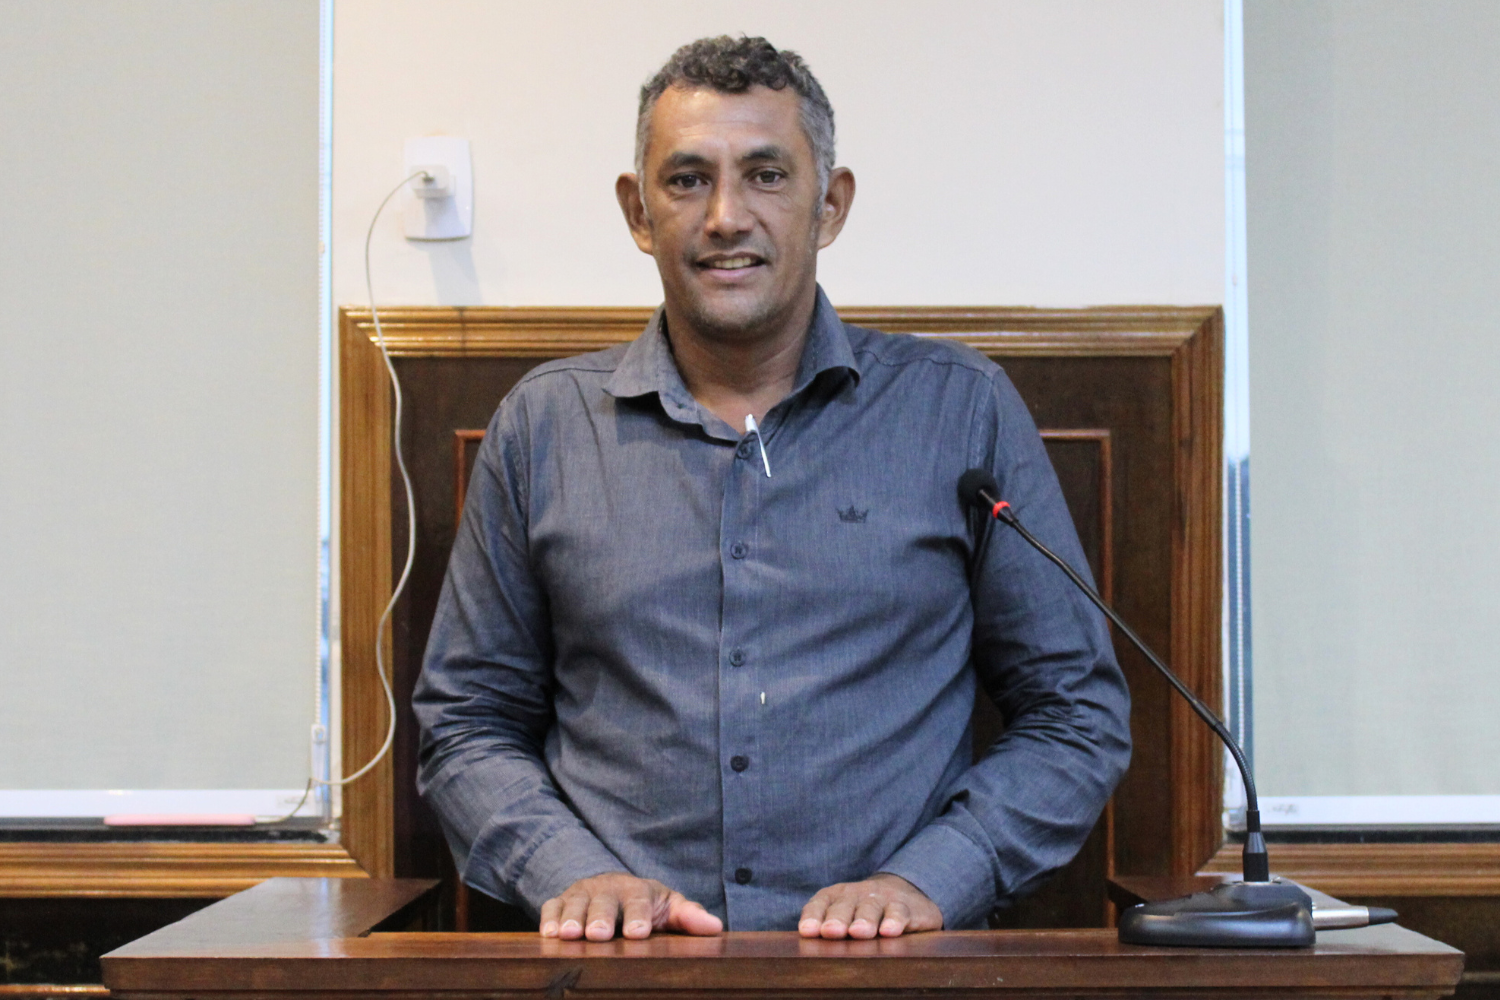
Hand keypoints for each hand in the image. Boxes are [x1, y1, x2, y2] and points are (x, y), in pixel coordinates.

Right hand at [539, 873, 722, 940]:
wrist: (614, 888)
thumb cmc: (646, 904)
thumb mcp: (669, 907)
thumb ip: (689, 916)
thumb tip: (715, 927)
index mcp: (637, 890)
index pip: (638, 901)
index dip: (638, 916)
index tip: (637, 934)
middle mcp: (607, 889)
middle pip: (602, 901)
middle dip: (599, 917)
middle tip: (597, 934)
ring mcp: (582, 894)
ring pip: (574, 904)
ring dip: (570, 919)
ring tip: (568, 936)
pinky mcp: (561, 901)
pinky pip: (551, 905)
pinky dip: (548, 917)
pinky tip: (547, 934)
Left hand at [799, 873, 943, 938]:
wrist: (905, 891)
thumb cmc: (864, 911)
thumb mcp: (845, 916)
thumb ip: (827, 929)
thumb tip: (807, 948)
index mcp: (836, 896)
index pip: (820, 903)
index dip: (813, 916)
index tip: (808, 931)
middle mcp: (857, 894)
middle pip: (844, 905)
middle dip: (837, 919)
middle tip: (831, 931)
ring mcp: (882, 898)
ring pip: (870, 907)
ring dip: (864, 919)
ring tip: (859, 932)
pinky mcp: (906, 906)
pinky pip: (899, 911)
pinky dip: (894, 920)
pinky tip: (889, 931)